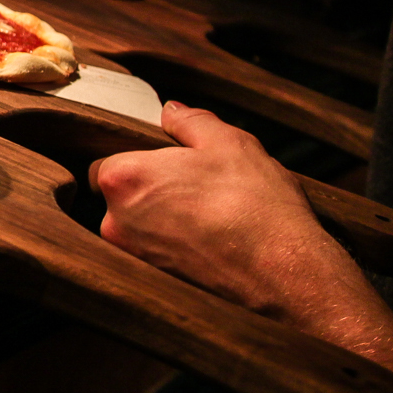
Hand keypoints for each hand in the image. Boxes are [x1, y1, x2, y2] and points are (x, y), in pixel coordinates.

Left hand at [90, 101, 355, 318]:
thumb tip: (172, 112)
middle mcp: (116, 221)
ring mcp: (134, 255)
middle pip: (122, 194)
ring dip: (166, 215)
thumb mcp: (228, 142)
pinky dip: (178, 241)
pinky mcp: (155, 279)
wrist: (283, 272)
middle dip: (151, 187)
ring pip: (141, 224)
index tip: (168, 159)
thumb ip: (191, 121)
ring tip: (210, 209)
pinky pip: (158, 250)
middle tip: (196, 183)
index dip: (139, 157)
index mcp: (123, 178)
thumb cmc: (254, 206)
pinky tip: (212, 235)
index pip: (108, 159)